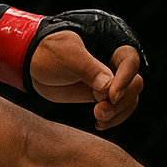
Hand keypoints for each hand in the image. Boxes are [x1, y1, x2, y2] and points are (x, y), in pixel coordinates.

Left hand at [28, 30, 144, 129]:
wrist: (31, 60)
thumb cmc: (48, 49)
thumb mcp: (67, 54)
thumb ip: (88, 69)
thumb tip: (108, 86)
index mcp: (111, 42)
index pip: (130, 61)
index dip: (124, 80)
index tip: (111, 97)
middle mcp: (114, 61)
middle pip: (134, 83)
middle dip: (120, 101)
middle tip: (98, 111)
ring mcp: (110, 78)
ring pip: (130, 98)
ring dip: (117, 112)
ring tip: (97, 118)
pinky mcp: (102, 94)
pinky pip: (118, 108)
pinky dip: (113, 118)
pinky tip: (99, 124)